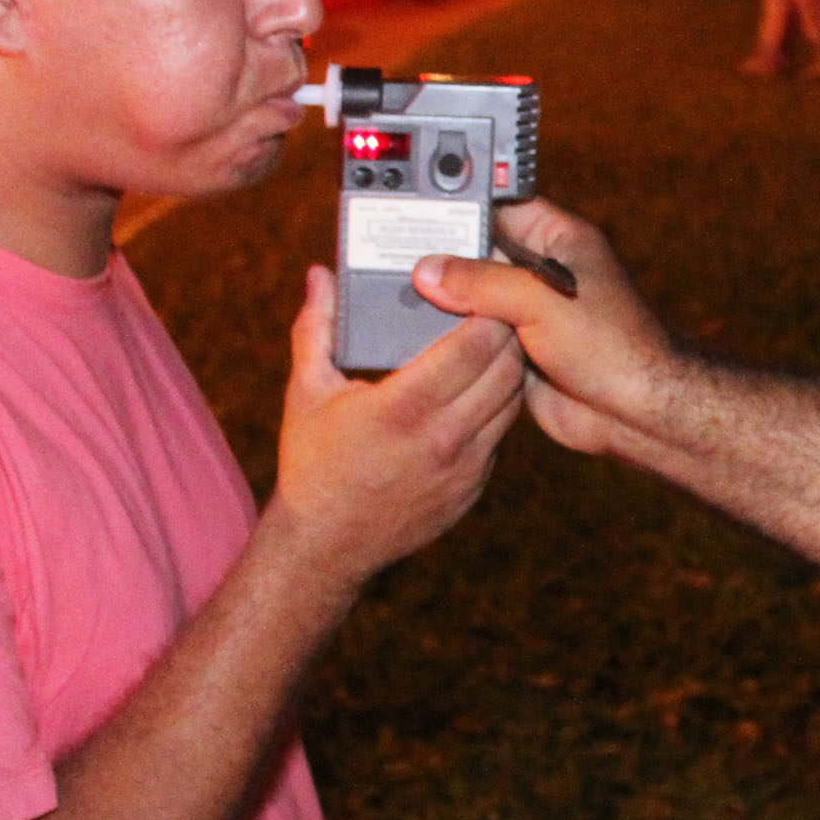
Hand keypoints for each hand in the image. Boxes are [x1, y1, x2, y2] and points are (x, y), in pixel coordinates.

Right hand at [267, 266, 524, 581]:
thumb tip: (319, 273)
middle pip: (505, 367)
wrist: (326, 546)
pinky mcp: (474, 488)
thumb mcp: (308, 391)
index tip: (481, 284)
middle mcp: (444, 437)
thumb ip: (315, 327)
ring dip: (509, 366)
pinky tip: (482, 386)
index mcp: (403, 407)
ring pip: (511, 400)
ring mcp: (465, 467)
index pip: (474, 344)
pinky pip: (501, 434)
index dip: (487, 307)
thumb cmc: (313, 462)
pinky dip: (498, 405)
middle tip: (496, 303)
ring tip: (494, 339)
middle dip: (507, 329)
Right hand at [415, 200, 679, 459]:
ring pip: (474, 299)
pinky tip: (422, 335)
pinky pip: (477, 337)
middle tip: (398, 256)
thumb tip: (428, 271)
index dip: (462, 206)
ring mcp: (529, 311)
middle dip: (446, 260)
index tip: (418, 209)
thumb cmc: (614, 344)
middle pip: (480, 254)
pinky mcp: (519, 349)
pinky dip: (457, 340)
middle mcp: (541, 270)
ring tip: (399, 294)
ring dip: (448, 304)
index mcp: (558, 239)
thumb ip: (481, 282)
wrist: (635, 413)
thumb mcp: (540, 299)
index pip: (501, 206)